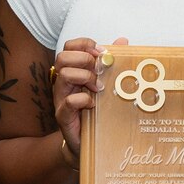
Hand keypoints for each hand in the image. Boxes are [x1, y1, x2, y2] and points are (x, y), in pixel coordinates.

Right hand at [50, 36, 126, 161]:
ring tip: (98, 88)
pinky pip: (69, 101)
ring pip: (64, 75)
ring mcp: (60, 98)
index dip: (85, 44)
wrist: (84, 142)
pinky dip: (84, 99)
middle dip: (85, 59)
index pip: (70, 47)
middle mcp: (63, 82)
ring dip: (86, 77)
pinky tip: (93, 104)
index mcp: (72, 71)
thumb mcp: (104, 83)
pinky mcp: (63, 115)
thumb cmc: (93, 111)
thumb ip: (111, 62)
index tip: (101, 53)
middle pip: (63, 57)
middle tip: (99, 71)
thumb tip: (122, 41)